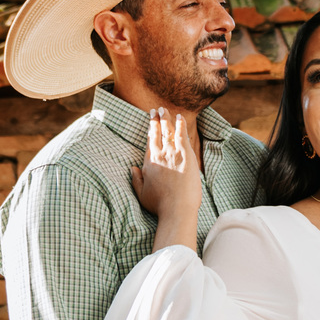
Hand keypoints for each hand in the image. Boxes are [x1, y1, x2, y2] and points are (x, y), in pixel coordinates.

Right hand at [131, 108, 200, 248]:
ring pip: (168, 131)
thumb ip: (136, 180)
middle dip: (156, 119)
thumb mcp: (142, 194)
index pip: (149, 140)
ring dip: (166, 118)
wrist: (176, 209)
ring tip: (165, 110)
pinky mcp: (186, 155)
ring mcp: (173, 154)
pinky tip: (180, 117)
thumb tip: (132, 168)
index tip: (150, 119)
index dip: (150, 128)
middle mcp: (159, 155)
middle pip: (157, 132)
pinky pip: (182, 135)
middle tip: (156, 109)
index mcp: (149, 163)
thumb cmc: (160, 205)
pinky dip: (180, 125)